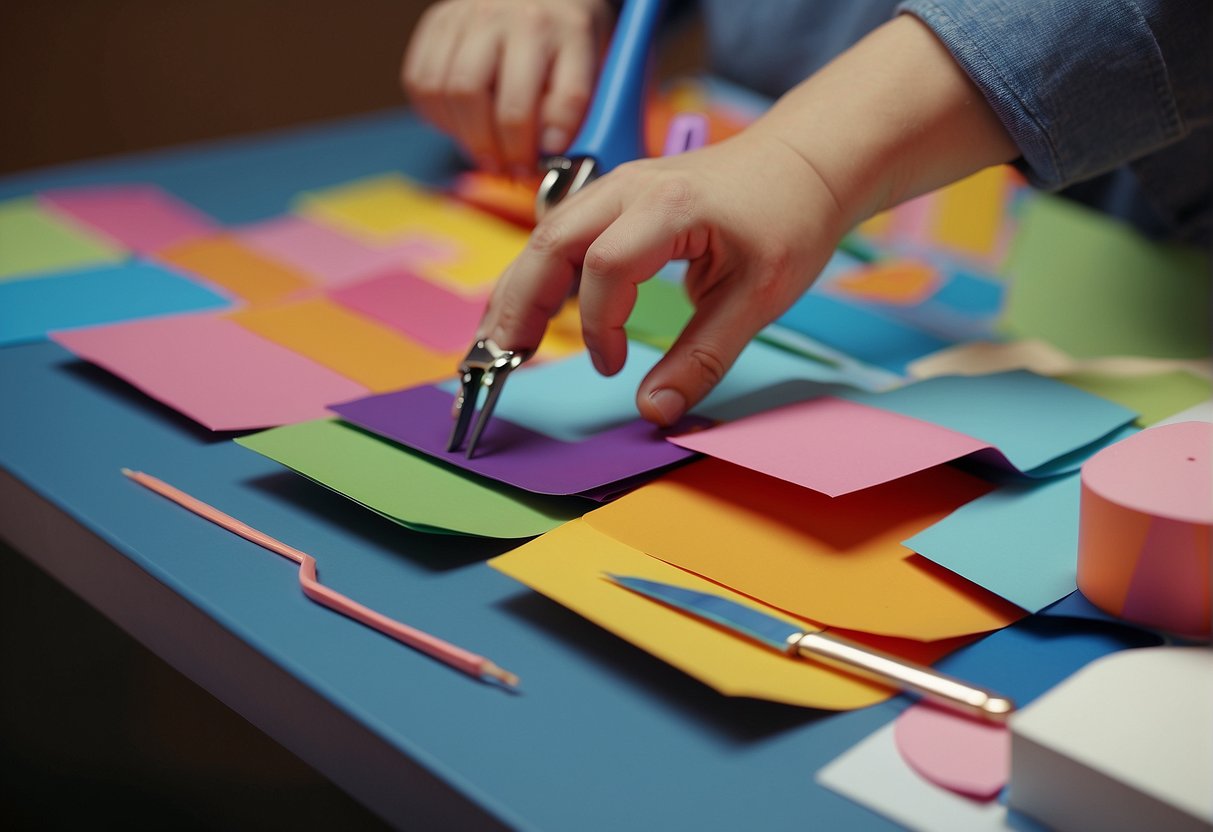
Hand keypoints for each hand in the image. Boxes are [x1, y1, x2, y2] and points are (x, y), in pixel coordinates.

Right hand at [401, 0, 613, 177]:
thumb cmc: (566, 40)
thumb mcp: (591, 67)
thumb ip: (572, 108)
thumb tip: (545, 151)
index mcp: (568, 30)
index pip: (561, 98)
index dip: (545, 144)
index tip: (539, 167)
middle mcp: (515, 16)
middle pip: (487, 96)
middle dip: (496, 147)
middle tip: (507, 170)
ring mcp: (470, 15)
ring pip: (448, 91)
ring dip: (465, 136)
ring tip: (485, 153)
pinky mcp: (439, 22)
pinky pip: (421, 81)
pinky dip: (438, 115)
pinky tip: (462, 124)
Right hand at [478, 129, 847, 424]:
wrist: (804, 161)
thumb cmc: (789, 218)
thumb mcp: (759, 298)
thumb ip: (704, 357)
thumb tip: (656, 411)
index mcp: (670, 206)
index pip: (606, 266)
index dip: (600, 324)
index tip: (613, 365)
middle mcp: (632, 187)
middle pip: (551, 242)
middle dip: (519, 303)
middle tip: (498, 358)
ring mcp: (620, 186)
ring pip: (548, 234)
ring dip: (521, 287)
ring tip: (499, 341)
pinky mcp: (617, 196)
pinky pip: (564, 231)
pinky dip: (541, 272)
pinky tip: (531, 309)